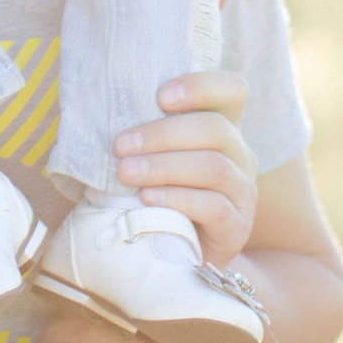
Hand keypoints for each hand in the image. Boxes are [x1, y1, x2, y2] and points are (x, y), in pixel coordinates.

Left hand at [114, 71, 256, 266]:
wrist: (177, 256)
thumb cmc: (155, 197)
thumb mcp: (155, 159)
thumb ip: (144, 137)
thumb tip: (99, 111)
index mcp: (223, 128)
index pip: (232, 90)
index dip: (201, 86)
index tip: (160, 97)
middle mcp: (240, 155)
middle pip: (215, 128)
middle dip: (164, 134)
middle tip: (122, 145)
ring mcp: (243, 192)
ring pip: (214, 167)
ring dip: (164, 166)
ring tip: (126, 173)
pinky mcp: (237, 227)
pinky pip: (213, 207)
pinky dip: (176, 199)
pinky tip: (147, 199)